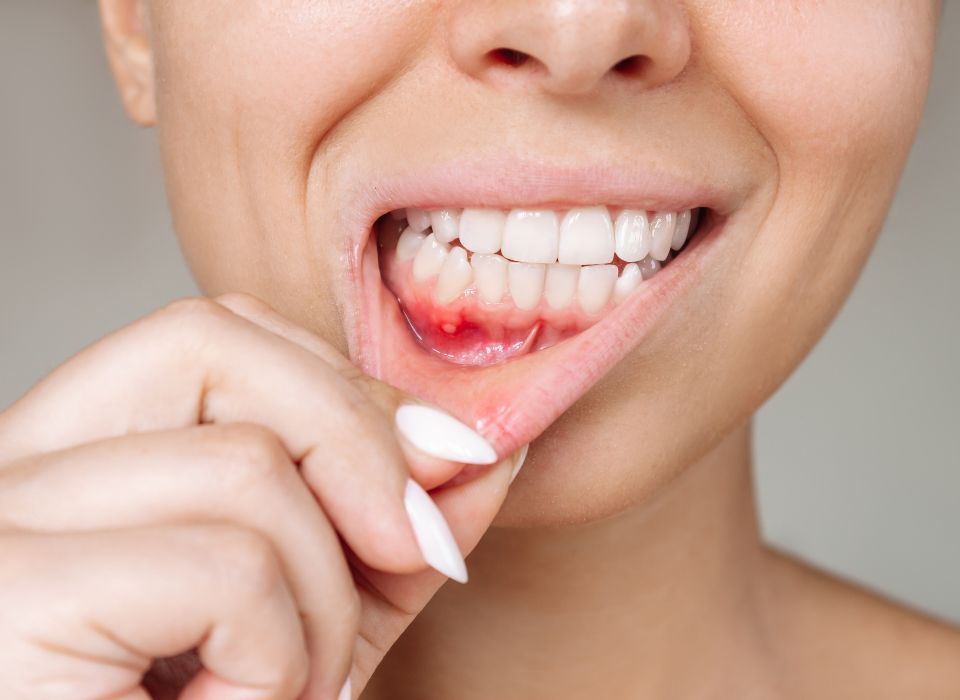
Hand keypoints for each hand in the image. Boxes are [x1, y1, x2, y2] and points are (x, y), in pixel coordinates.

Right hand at [0, 294, 517, 699]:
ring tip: (285, 688)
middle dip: (356, 443)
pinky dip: (275, 658)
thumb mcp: (320, 615)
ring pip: (244, 466)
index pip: (214, 336)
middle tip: (418, 551)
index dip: (346, 390)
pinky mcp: (14, 593)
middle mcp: (9, 465)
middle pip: (210, 343)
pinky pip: (226, 568)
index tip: (445, 466)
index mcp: (70, 457)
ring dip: (321, 602)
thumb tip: (483, 450)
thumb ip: (390, 528)